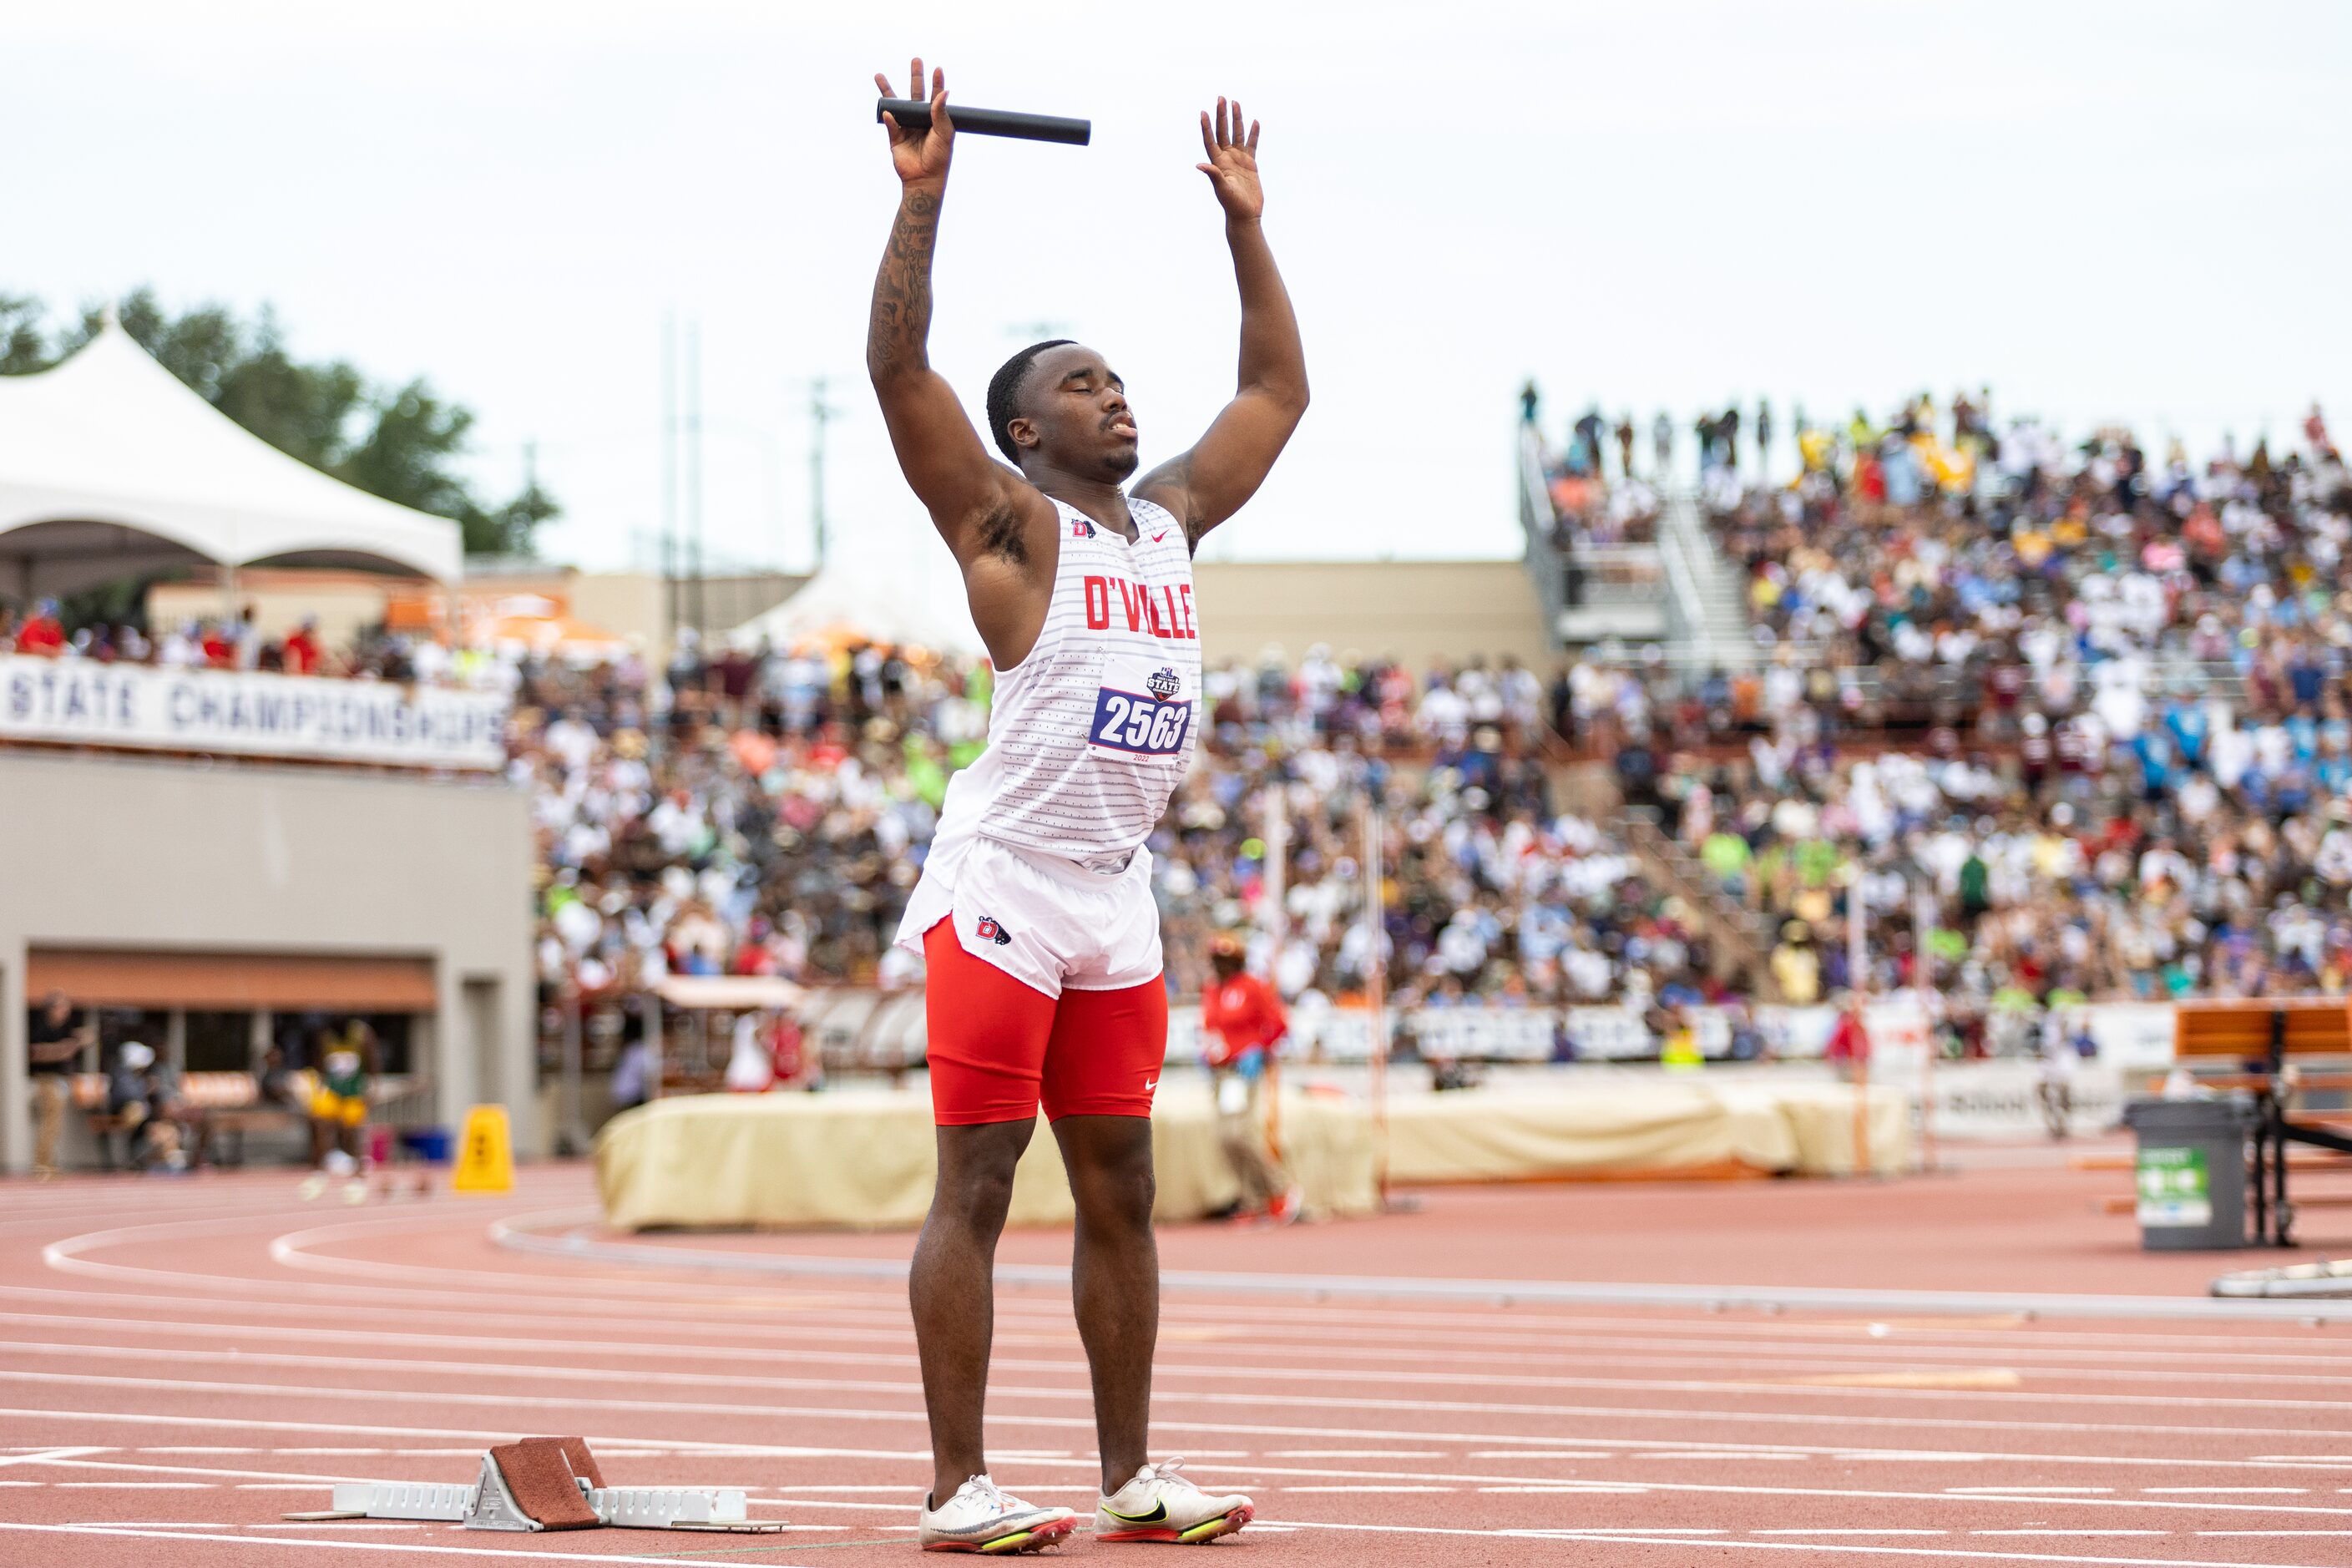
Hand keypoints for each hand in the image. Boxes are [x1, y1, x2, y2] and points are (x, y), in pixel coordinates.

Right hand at [876, 57, 952, 188]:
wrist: (925, 178)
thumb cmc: (939, 157)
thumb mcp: (944, 133)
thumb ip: (941, 112)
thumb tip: (944, 92)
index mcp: (935, 119)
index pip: (935, 97)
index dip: (936, 83)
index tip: (937, 69)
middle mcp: (920, 120)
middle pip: (916, 94)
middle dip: (915, 77)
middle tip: (916, 60)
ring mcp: (907, 127)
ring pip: (896, 105)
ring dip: (888, 91)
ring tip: (879, 76)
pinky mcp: (895, 137)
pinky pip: (890, 124)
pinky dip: (889, 118)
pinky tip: (888, 112)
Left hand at [1196, 96, 1262, 221]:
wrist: (1245, 214)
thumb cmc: (1231, 204)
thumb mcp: (1222, 189)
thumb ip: (1213, 175)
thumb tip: (1199, 165)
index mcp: (1218, 162)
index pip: (1210, 140)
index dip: (1206, 126)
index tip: (1203, 112)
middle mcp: (1227, 158)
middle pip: (1223, 131)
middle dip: (1221, 115)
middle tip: (1221, 98)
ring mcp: (1238, 160)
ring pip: (1237, 134)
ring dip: (1236, 119)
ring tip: (1235, 103)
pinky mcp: (1250, 164)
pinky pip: (1252, 145)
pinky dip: (1253, 133)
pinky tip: (1255, 122)